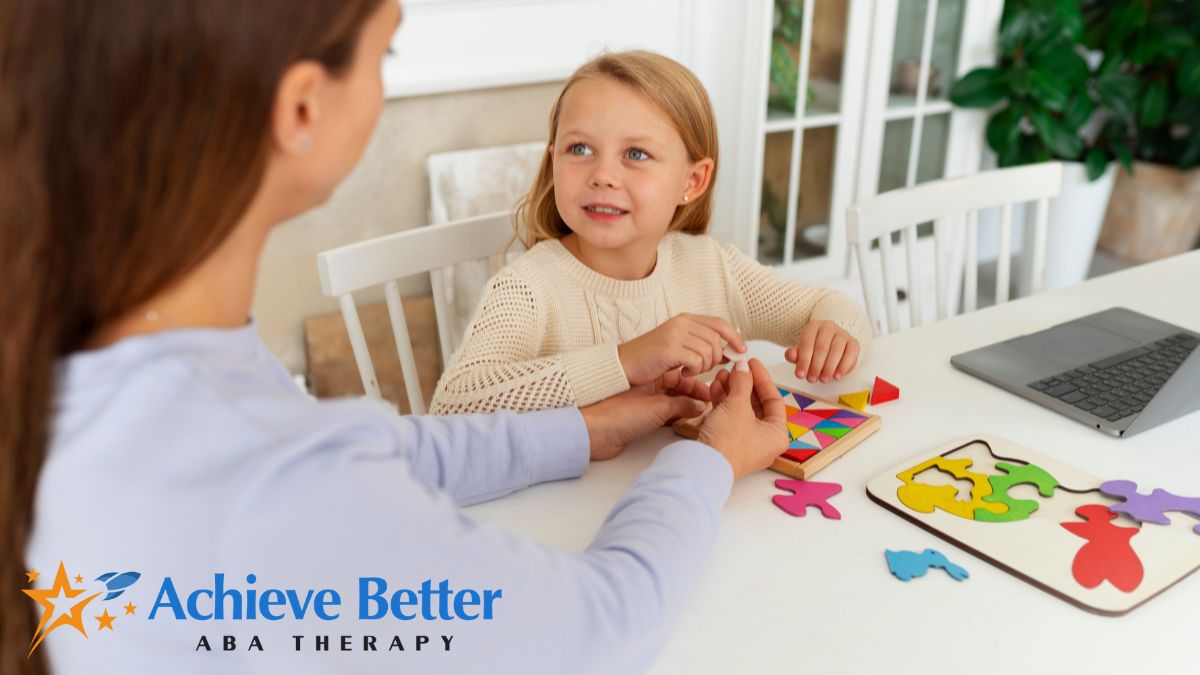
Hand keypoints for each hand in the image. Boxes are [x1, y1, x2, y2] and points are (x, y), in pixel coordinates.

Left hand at [581, 371, 709, 460]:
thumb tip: (700, 405)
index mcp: (652, 377)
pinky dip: (678, 418)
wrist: (594, 432)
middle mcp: (650, 388)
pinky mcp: (643, 419)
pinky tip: (688, 423)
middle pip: (680, 389)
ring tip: (705, 414)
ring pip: (675, 403)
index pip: (682, 376)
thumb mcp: (658, 407)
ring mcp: (647, 403)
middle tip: (713, 404)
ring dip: (688, 408)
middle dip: (696, 396)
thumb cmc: (620, 414)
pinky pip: (666, 415)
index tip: (713, 391)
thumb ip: (682, 405)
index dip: (698, 383)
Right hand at [618, 313, 745, 385]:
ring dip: (704, 366)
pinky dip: (694, 371)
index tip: (741, 350)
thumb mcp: (678, 346)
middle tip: (703, 369)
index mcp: (685, 319)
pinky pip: (697, 360)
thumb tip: (727, 352)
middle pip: (716, 339)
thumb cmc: (649, 359)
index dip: (734, 337)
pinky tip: (683, 374)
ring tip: (690, 371)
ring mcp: (675, 334)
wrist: (623, 364)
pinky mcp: (669, 348)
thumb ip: (700, 345)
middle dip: (716, 358)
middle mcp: (681, 323)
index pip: (720, 323)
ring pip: (708, 351)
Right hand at [697, 359, 787, 479]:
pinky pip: (729, 419)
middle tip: (736, 368)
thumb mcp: (738, 404)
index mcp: (777, 434)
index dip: (762, 378)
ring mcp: (745, 444)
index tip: (752, 364)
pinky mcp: (728, 444)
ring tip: (722, 376)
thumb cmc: (727, 443)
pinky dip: (723, 403)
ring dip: (731, 391)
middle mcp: (764, 441)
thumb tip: (743, 367)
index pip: (774, 399)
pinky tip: (715, 388)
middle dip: (743, 384)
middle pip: (756, 404)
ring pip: (741, 410)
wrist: (703, 466)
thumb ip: (742, 382)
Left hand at [785, 320, 859, 382]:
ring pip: (836, 350)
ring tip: (823, 379)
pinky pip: (850, 354)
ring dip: (829, 368)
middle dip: (816, 366)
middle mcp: (828, 326)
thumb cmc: (813, 349)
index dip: (803, 360)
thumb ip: (793, 354)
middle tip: (811, 379)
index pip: (806, 343)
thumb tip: (791, 355)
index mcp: (812, 326)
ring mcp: (842, 333)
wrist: (831, 345)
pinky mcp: (853, 342)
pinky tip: (836, 376)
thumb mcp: (801, 352)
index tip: (800, 375)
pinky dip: (843, 367)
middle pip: (822, 347)